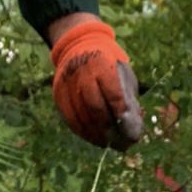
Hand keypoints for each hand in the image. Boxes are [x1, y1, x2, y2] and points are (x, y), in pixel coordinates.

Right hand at [49, 14, 143, 149]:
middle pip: (95, 108)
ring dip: (96, 135)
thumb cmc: (109, 65)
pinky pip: (70, 118)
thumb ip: (129, 100)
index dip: (123, 118)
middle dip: (110, 130)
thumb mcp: (124, 75)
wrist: (79, 45)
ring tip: (110, 145)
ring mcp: (67, 83)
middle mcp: (82, 73)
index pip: (114, 95)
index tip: (133, 135)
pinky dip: (83, 132)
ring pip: (81, 116)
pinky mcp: (58, 94)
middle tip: (121, 145)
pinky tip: (94, 138)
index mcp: (103, 64)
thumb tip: (133, 131)